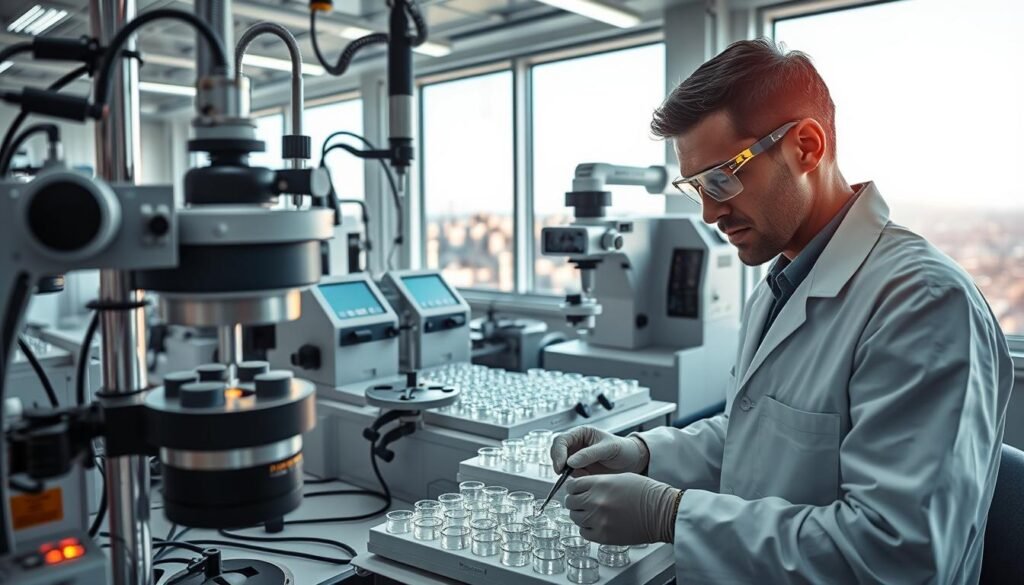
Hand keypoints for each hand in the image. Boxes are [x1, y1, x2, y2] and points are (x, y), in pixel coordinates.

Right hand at [550, 426, 649, 476]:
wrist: (632, 461)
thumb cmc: (623, 449)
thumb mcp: (608, 448)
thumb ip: (589, 454)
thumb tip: (570, 462)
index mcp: (581, 433)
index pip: (561, 440)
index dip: (558, 452)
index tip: (561, 465)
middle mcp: (576, 444)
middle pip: (556, 451)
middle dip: (557, 462)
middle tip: (562, 474)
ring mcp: (576, 457)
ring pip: (560, 464)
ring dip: (565, 472)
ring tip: (582, 476)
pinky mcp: (579, 469)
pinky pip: (569, 475)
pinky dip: (573, 478)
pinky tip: (585, 479)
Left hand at [564, 473, 679, 545]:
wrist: (661, 512)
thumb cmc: (646, 492)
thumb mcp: (619, 478)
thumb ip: (597, 482)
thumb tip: (581, 486)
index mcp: (599, 484)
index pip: (571, 486)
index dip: (574, 488)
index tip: (577, 490)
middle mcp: (596, 502)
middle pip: (570, 502)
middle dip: (575, 501)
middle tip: (583, 502)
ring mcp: (599, 520)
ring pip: (575, 518)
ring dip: (581, 515)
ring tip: (592, 513)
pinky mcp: (604, 536)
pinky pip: (584, 532)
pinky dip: (587, 528)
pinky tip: (597, 524)